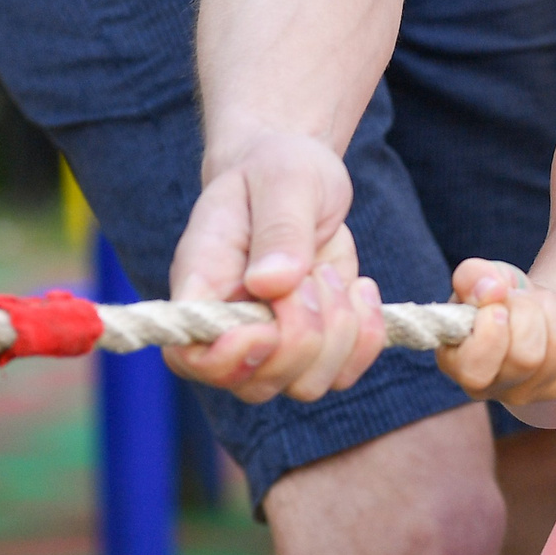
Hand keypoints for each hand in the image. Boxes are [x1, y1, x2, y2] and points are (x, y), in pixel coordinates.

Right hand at [164, 131, 386, 402]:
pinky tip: (363, 289)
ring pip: (304, 385)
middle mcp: (229, 327)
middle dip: (305, 333)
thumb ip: (278, 229)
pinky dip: (365, 339)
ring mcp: (271, 343)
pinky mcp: (314, 343)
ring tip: (332, 274)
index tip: (270, 323)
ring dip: (338, 333)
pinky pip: (342, 374)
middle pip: (256, 383)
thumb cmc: (279, 169)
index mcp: (201, 286)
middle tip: (313, 272)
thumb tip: (271, 284)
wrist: (298, 174)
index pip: (190, 357)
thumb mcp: (284, 179)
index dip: (230, 360)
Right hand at [437, 259, 555, 407]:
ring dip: (554, 308)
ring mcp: (533, 392)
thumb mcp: (479, 278)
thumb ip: (473, 277)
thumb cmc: (497, 296)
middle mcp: (495, 389)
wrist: (530, 309)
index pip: (476, 368)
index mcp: (461, 366)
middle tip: (521, 297)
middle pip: (526, 357)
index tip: (497, 305)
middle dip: (529, 310)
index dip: (492, 329)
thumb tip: (493, 291)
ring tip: (541, 302)